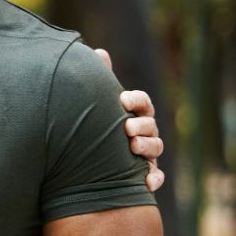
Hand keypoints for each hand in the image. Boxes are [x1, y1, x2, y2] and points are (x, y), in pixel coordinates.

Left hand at [95, 50, 164, 192]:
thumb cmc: (88, 128)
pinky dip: (154, 179)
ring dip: (147, 147)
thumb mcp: (90, 106)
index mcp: (131, 114)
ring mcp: (144, 155)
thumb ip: (97, 82)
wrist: (79, 167)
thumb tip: (100, 52)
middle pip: (151, 126)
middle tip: (126, 128)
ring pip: (156, 148)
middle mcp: (142, 133)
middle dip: (142, 125)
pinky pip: (156, 178)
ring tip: (133, 147)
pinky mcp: (142, 175)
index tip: (122, 100)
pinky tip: (145, 182)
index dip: (137, 100)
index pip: (143, 103)